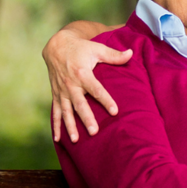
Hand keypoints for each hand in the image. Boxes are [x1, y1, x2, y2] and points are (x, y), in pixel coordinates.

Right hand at [43, 24, 130, 141]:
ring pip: (66, 111)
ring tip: (76, 140)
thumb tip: (131, 53)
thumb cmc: (80, 48)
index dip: (105, 100)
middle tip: (94, 132)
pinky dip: (56, 125)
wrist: (56, 46)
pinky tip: (57, 139)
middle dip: (86, 118)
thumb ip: (114, 55)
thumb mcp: (97, 48)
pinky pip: (55, 112)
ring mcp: (62, 91)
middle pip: (79, 104)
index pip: (96, 89)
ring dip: (70, 126)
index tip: (115, 111)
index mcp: (82, 73)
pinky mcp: (56, 95)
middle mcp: (71, 84)